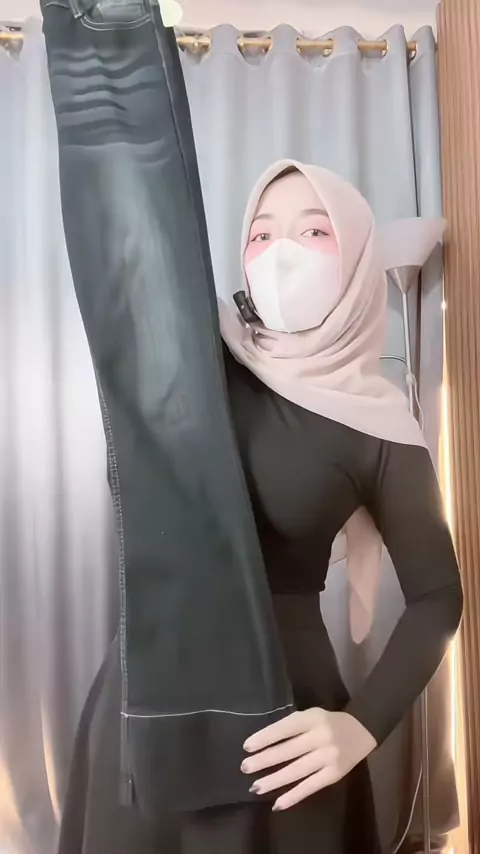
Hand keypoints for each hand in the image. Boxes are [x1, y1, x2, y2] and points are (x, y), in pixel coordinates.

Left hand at [241, 708, 376, 811]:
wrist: (362, 731)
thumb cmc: (328, 722)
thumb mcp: (311, 716)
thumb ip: (292, 726)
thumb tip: (264, 744)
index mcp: (312, 718)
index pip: (285, 728)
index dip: (265, 737)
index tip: (247, 747)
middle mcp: (320, 737)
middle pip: (288, 750)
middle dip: (264, 760)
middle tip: (245, 767)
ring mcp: (328, 757)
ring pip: (296, 771)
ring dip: (274, 780)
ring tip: (255, 787)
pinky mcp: (334, 774)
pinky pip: (310, 787)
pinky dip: (293, 796)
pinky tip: (277, 804)